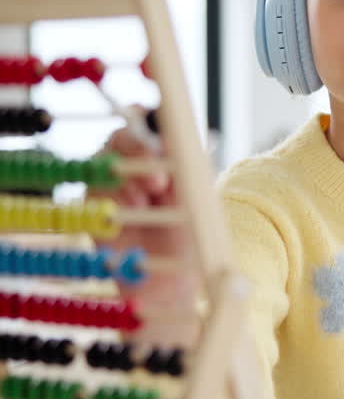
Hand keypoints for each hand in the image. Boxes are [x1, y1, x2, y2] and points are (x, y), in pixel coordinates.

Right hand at [93, 111, 199, 345]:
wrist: (173, 279)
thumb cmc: (190, 236)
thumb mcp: (196, 197)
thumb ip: (187, 167)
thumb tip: (178, 138)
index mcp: (160, 157)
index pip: (149, 124)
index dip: (151, 118)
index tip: (162, 125)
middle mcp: (131, 166)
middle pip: (121, 136)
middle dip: (140, 146)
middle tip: (161, 171)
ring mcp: (109, 186)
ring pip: (105, 160)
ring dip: (131, 171)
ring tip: (154, 191)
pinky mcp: (93, 208)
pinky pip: (94, 188)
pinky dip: (116, 193)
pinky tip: (136, 205)